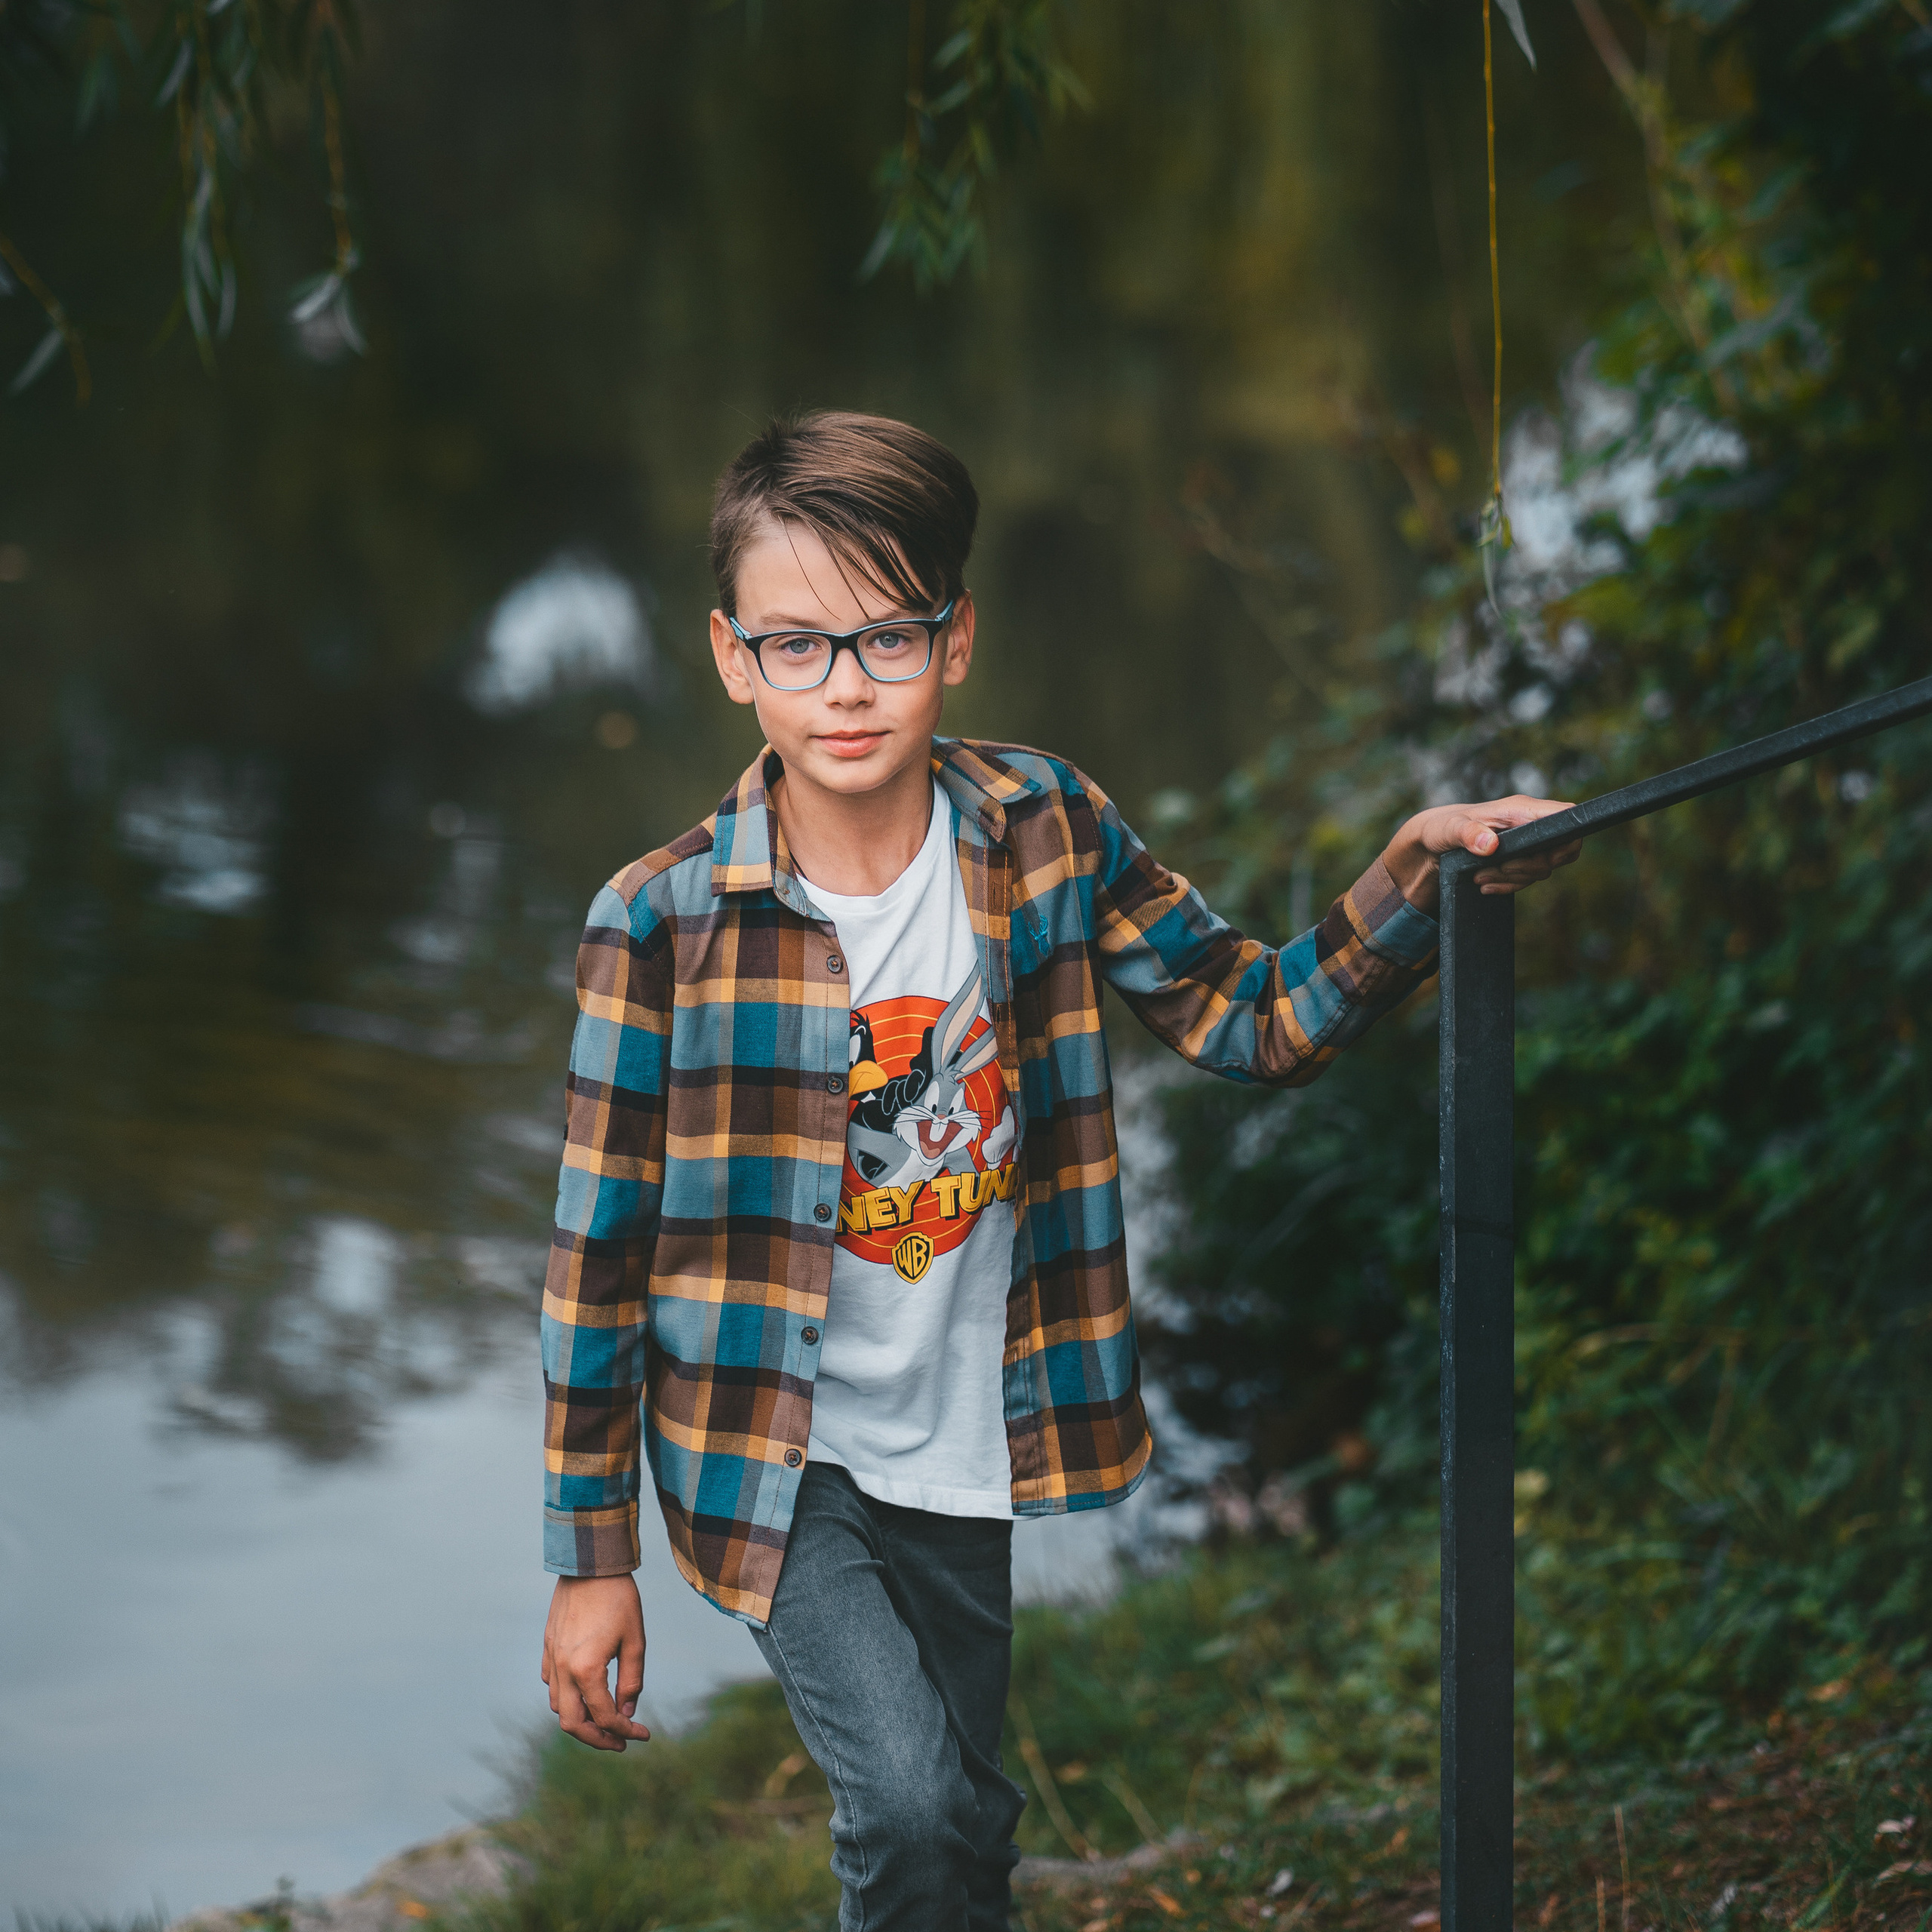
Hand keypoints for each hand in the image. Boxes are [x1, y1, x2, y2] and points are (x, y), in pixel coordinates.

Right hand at [541, 1573, 651, 1751]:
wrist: (590, 1562)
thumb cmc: (619, 1598)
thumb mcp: (635, 1639)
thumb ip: (631, 1681)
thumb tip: (627, 1714)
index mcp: (586, 1670)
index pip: (605, 1717)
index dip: (626, 1732)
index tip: (644, 1735)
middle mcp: (563, 1669)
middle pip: (572, 1724)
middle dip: (597, 1739)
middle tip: (620, 1742)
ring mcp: (551, 1658)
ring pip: (558, 1707)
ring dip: (580, 1719)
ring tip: (605, 1718)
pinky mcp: (547, 1646)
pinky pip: (550, 1684)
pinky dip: (567, 1697)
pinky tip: (586, 1691)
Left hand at [1381, 795, 1582, 914]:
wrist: (1430, 845)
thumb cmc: (1439, 828)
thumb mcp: (1447, 829)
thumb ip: (1467, 833)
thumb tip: (1490, 845)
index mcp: (1519, 809)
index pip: (1565, 815)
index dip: (1568, 837)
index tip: (1546, 858)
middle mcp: (1528, 825)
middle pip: (1559, 850)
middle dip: (1529, 868)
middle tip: (1495, 870)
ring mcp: (1525, 844)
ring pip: (1541, 869)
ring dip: (1512, 879)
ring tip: (1479, 878)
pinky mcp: (1517, 860)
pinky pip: (1526, 879)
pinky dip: (1507, 886)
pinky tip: (1485, 886)